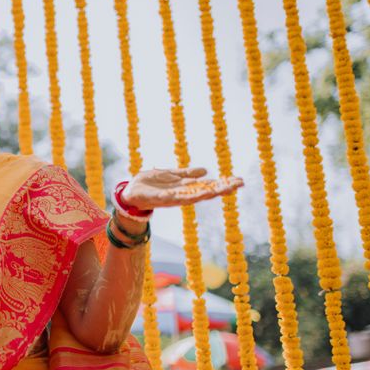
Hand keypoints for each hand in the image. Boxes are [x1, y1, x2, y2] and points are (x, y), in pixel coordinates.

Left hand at [121, 168, 242, 211]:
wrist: (130, 191)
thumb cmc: (150, 184)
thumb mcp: (171, 175)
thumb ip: (187, 174)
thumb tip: (205, 171)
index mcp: (185, 188)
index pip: (208, 186)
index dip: (223, 184)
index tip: (239, 181)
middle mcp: (181, 195)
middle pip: (205, 192)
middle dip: (221, 189)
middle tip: (238, 184)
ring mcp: (171, 198)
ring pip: (193, 197)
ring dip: (207, 193)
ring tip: (222, 189)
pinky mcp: (159, 198)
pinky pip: (173, 198)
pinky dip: (183, 196)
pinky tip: (194, 195)